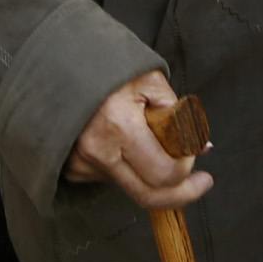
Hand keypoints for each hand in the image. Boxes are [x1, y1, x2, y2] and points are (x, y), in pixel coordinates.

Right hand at [66, 69, 210, 211]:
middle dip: (180, 191)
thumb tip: (201, 148)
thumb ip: (180, 116)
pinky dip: (128, 166)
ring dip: (149, 172)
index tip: (196, 154)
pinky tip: (124, 141)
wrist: (61, 64)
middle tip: (201, 183)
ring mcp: (81, 165)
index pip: (163, 174)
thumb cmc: (112, 67)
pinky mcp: (72, 170)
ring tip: (147, 137)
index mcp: (118, 126)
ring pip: (132, 187)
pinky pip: (113, 179)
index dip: (186, 168)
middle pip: (148, 196)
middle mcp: (96, 152)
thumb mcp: (152, 81)